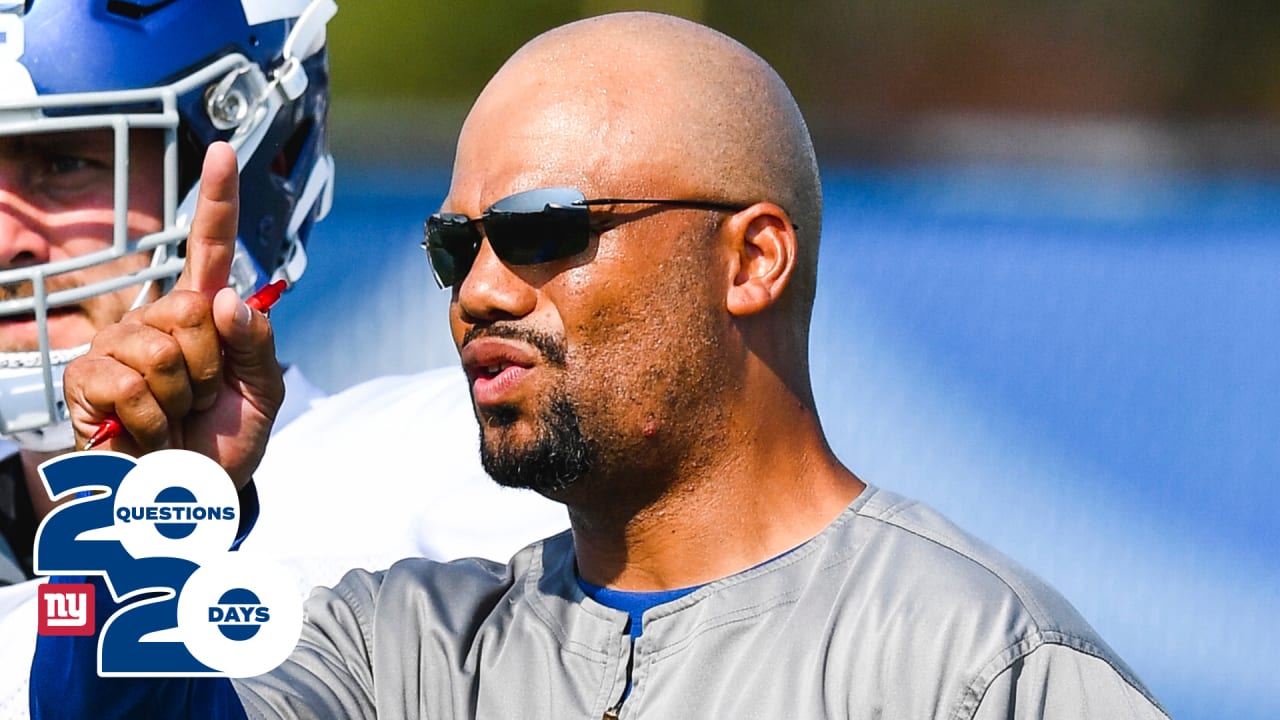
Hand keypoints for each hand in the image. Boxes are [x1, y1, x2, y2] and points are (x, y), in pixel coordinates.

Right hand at [62, 142, 283, 487]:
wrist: (189, 495)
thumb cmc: (223, 440)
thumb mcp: (262, 394)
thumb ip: (257, 346)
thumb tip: (227, 300)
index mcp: (204, 314)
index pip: (210, 248)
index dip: (216, 200)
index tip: (223, 151)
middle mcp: (157, 319)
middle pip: (193, 309)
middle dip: (211, 365)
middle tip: (202, 399)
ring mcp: (117, 345)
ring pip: (164, 350)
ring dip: (184, 397)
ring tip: (176, 415)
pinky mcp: (87, 378)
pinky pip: (133, 384)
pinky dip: (155, 418)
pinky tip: (149, 431)